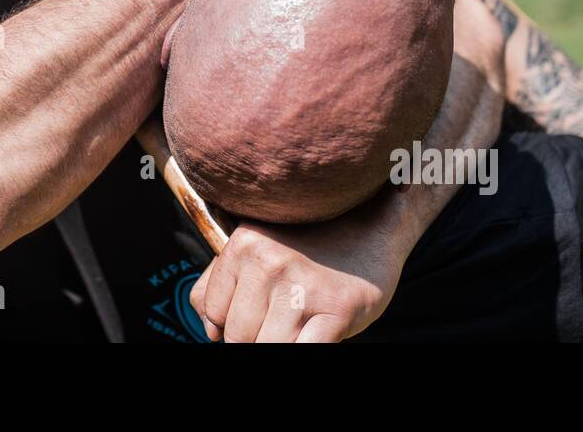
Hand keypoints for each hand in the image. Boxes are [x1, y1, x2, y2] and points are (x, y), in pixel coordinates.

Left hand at [189, 197, 409, 342]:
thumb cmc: (309, 245)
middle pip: (238, 336)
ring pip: (266, 348)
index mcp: (244, 243)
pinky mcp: (335, 310)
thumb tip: (209, 331)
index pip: (213, 312)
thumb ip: (222, 281)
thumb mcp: (259, 247)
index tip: (254, 318)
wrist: (372, 229)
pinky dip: (303, 349)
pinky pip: (302, 353)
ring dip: (280, 344)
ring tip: (298, 325)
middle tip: (281, 321)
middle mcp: (269, 262)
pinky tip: (312, 334)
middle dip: (255, 338)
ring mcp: (302, 287)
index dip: (228, 326)